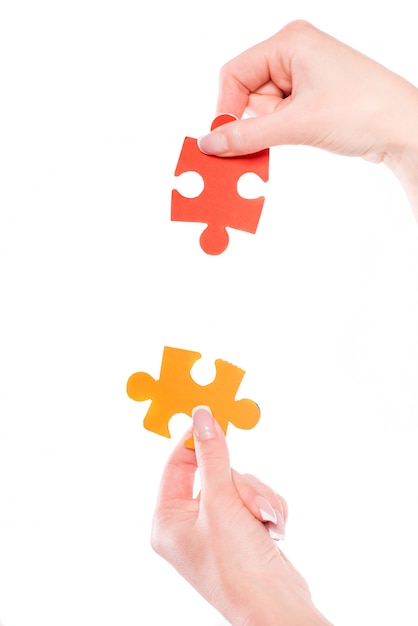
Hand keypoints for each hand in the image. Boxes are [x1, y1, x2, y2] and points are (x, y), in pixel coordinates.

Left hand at [151, 407, 331, 625]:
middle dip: (240, 486)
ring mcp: (217, 528)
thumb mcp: (221, 502)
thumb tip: (202, 416)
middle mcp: (189, 524)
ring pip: (240, 485)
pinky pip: (254, 500)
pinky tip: (274, 529)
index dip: (195, 441)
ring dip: (257, 498)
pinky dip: (267, 509)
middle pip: (215, 473)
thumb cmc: (237, 564)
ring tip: (266, 523)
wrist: (277, 606)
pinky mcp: (242, 531)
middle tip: (249, 505)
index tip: (211, 418)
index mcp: (168, 521)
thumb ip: (213, 455)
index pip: (177, 466)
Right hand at [198, 20, 417, 215]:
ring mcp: (304, 77)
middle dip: (255, 122)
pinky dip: (280, 134)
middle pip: (247, 93)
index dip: (226, 108)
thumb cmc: (363, 111)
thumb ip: (246, 135)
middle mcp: (294, 54)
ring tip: (302, 134)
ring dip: (271, 131)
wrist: (404, 130)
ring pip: (262, 111)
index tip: (224, 140)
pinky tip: (302, 137)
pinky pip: (279, 118)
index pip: (234, 73)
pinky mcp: (311, 98)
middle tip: (268, 142)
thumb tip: (209, 144)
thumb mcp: (297, 124)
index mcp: (289, 42)